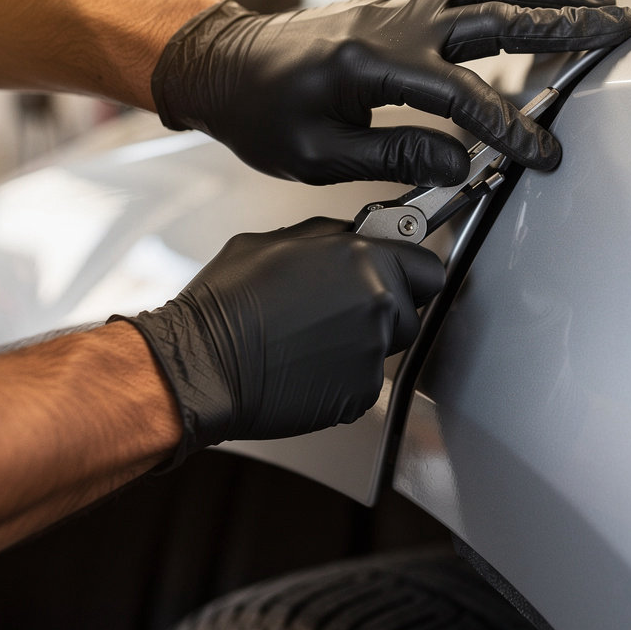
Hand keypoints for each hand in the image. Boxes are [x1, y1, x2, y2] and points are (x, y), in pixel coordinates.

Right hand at [113, 218, 443, 463]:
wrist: (203, 366)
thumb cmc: (226, 305)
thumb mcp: (275, 242)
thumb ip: (332, 237)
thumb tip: (357, 235)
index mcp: (364, 261)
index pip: (428, 267)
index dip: (411, 273)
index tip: (400, 277)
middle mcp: (378, 305)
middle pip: (412, 309)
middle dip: (387, 308)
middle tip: (339, 310)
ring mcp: (372, 353)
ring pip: (388, 346)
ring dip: (363, 342)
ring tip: (313, 338)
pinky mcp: (360, 394)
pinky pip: (366, 379)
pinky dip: (344, 376)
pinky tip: (307, 365)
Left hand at [151, 0, 630, 185]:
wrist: (223, 64)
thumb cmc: (260, 114)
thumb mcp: (317, 155)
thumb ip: (393, 157)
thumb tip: (459, 166)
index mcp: (370, 67)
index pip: (461, 98)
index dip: (509, 128)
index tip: (542, 154)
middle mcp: (393, 24)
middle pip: (494, 17)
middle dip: (562, 24)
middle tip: (616, 26)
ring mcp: (396, 6)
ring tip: (594, 4)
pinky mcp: (396, 5)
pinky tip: (535, 1)